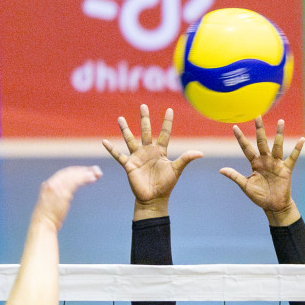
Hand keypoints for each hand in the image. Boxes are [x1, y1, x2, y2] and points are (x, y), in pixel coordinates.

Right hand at [32, 166, 102, 229]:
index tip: (85, 171)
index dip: (75, 171)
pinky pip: (75, 182)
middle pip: (69, 173)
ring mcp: (56, 187)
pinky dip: (84, 179)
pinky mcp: (62, 192)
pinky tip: (92, 179)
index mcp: (48, 185)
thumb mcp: (52, 204)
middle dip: (82, 170)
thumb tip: (67, 195)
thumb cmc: (49, 218)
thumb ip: (58, 196)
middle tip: (94, 170)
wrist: (43, 224)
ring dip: (85, 174)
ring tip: (96, 175)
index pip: (63, 174)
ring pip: (73, 176)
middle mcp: (51, 183)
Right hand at [103, 105, 203, 219]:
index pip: (165, 133)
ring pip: (130, 139)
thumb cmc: (166, 185)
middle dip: (145, 119)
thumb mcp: (176, 170)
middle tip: (143, 105)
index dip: (167, 122)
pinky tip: (104, 141)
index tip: (170, 109)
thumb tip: (200, 153)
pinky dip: (111, 149)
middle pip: (146, 131)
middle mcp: (148, 151)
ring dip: (125, 129)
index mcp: (160, 151)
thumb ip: (186, 159)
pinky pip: (118, 155)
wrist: (154, 199)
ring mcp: (138, 157)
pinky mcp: (129, 165)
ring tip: (120, 118)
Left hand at [221, 117, 302, 225]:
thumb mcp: (246, 186)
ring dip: (279, 134)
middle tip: (257, 116)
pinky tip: (301, 140)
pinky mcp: (286, 169)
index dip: (240, 138)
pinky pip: (292, 158)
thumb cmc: (259, 197)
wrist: (273, 206)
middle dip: (259, 129)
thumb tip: (221, 170)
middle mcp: (265, 160)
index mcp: (255, 163)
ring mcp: (276, 163)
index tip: (234, 127)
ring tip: (281, 121)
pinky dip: (297, 149)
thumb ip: (235, 177)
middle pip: (261, 141)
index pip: (246, 148)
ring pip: (277, 145)